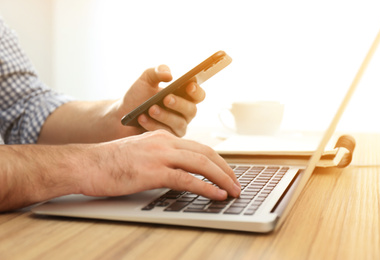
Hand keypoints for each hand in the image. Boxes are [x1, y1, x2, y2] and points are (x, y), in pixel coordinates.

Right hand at [79, 130, 240, 200]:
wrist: (86, 164)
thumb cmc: (110, 162)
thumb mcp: (141, 154)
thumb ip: (161, 158)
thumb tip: (179, 172)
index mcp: (163, 137)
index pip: (198, 146)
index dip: (217, 160)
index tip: (226, 172)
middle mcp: (165, 142)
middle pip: (206, 152)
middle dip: (226, 169)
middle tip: (237, 182)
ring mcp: (159, 155)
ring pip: (201, 163)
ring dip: (222, 178)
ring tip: (234, 190)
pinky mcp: (153, 171)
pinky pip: (186, 178)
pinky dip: (206, 187)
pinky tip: (216, 194)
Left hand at [116, 65, 205, 136]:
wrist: (122, 113)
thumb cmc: (138, 95)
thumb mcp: (146, 79)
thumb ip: (158, 71)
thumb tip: (169, 75)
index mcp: (184, 97)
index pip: (198, 95)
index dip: (197, 91)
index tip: (188, 86)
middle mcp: (184, 113)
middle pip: (191, 110)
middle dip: (179, 104)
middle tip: (166, 98)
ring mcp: (177, 128)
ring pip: (179, 124)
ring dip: (165, 116)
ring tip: (151, 109)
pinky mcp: (167, 139)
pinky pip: (165, 134)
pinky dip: (152, 125)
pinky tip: (142, 118)